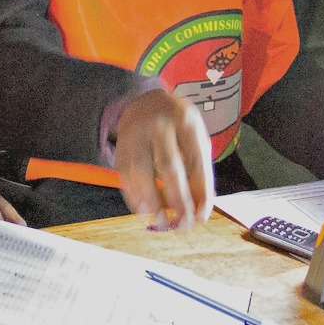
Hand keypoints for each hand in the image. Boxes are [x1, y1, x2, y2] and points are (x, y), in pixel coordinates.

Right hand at [114, 86, 214, 230]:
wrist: (144, 101)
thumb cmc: (176, 127)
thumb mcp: (194, 139)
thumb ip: (199, 170)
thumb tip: (201, 209)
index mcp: (185, 122)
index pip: (195, 161)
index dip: (200, 192)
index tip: (202, 216)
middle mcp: (160, 125)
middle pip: (168, 165)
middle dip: (177, 198)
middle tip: (183, 224)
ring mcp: (136, 133)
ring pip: (142, 171)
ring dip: (152, 201)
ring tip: (161, 221)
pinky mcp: (121, 145)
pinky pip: (126, 174)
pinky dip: (134, 195)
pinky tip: (144, 210)